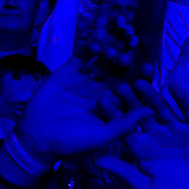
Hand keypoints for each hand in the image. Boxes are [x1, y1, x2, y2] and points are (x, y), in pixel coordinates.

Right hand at [13, 60, 151, 166]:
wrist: (38, 138)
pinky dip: (88, 49)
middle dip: (125, 63)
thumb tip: (150, 111)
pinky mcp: (67, 72)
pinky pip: (80, 58)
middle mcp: (100, 91)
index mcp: (113, 106)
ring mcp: (84, 81)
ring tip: (112, 52)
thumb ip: (125, 124)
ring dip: (108, 54)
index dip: (140, 78)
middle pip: (118, 72)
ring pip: (101, 62)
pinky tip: (94, 46)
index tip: (148, 69)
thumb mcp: (102, 136)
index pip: (131, 89)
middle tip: (128, 56)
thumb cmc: (72, 142)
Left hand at [97, 84, 188, 188]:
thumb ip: (124, 172)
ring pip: (161, 109)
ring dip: (151, 96)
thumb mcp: (147, 188)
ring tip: (139, 82)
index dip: (114, 116)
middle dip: (129, 101)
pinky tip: (173, 85)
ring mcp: (177, 131)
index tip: (101, 101)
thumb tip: (97, 161)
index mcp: (142, 150)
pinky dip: (182, 98)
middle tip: (117, 86)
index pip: (124, 129)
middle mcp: (157, 137)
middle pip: (140, 115)